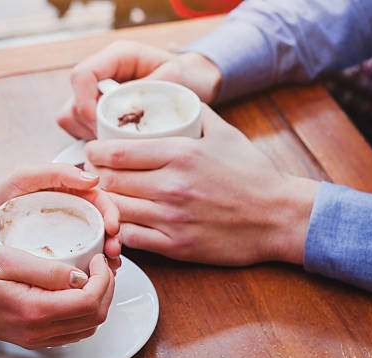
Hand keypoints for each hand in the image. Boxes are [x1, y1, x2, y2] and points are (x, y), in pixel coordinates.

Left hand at [0, 163, 120, 269]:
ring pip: (95, 245)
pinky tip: (92, 278)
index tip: (112, 228)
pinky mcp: (54, 255)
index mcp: (68, 192)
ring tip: (108, 269)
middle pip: (102, 225)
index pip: (99, 200)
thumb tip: (93, 178)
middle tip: (113, 253)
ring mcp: (63, 235)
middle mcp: (70, 213)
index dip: (111, 213)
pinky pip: (78, 262)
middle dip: (114, 239)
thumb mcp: (24, 177)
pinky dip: (90, 270)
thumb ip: (56, 173)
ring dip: (107, 257)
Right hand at [0, 244, 114, 348]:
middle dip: (107, 288)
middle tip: (99, 264)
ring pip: (89, 326)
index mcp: (35, 310)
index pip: (89, 302)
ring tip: (91, 274)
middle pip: (95, 317)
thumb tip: (80, 275)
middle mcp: (40, 331)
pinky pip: (74, 330)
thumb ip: (46, 269)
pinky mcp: (35, 337)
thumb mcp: (7, 259)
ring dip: (98, 300)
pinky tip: (77, 289)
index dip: (103, 279)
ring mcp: (38, 338)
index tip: (97, 259)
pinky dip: (85, 311)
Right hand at [57, 41, 221, 139]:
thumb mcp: (175, 78)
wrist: (192, 84)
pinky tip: (115, 146)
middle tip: (115, 141)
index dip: (85, 103)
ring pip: (71, 119)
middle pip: (72, 103)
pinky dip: (93, 142)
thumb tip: (128, 107)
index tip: (102, 125)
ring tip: (118, 144)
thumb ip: (151, 89)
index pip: (82, 76)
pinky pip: (79, 130)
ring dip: (90, 136)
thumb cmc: (186, 78)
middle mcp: (101, 74)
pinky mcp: (95, 113)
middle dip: (89, 127)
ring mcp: (95, 94)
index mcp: (116, 57)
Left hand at [84, 104, 319, 265]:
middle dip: (95, 176)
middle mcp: (172, 186)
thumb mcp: (225, 133)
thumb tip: (172, 97)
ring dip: (105, 202)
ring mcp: (172, 218)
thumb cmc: (252, 175)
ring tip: (105, 196)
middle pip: (109, 181)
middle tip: (94, 173)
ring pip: (116, 209)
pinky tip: (123, 221)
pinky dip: (120, 229)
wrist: (279, 217)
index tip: (92, 151)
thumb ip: (194, 113)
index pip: (116, 152)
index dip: (94, 151)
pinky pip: (131, 238)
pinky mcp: (176, 246)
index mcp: (180, 154)